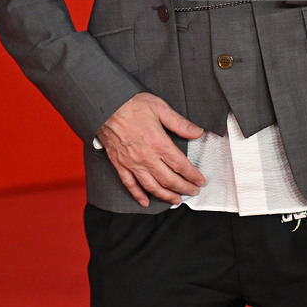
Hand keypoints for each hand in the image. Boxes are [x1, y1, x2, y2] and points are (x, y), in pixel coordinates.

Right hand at [97, 93, 205, 207]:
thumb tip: (198, 132)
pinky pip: (130, 185)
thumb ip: (180, 123)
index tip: (200, 181)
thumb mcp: (160, 108)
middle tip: (193, 192)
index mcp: (159, 143)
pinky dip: (138, 195)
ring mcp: (132, 163)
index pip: (180, 165)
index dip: (192, 175)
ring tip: (176, 200)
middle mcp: (146, 157)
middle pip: (169, 180)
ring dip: (165, 196)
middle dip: (183, 188)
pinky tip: (145, 202)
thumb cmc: (132, 104)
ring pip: (152, 186)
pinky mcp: (120, 165)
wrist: (106, 105)